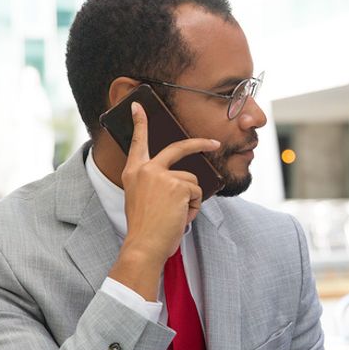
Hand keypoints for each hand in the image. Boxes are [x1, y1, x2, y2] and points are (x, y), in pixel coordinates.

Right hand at [109, 101, 219, 299]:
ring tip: (176, 215)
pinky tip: (180, 217)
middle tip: (215, 143)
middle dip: (200, 143)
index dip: (140, 122)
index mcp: (133, 172)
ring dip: (190, 200)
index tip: (139, 105)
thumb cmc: (145, 228)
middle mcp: (145, 169)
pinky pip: (196, 193)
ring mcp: (161, 175)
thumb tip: (185, 179)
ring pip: (192, 180)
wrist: (144, 244)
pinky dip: (193, 208)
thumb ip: (156, 184)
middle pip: (179, 147)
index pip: (138, 141)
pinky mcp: (177, 185)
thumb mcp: (143, 200)